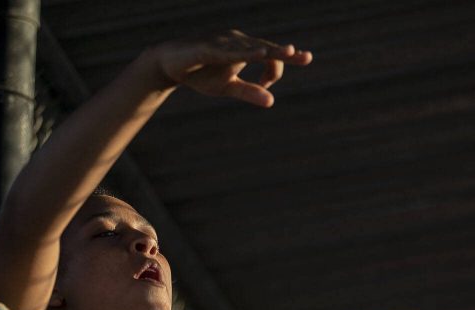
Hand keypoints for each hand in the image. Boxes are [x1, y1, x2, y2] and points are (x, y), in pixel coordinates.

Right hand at [150, 30, 311, 107]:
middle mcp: (238, 41)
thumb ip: (249, 92)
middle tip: (306, 57)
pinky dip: (243, 52)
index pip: (269, 57)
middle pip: (265, 47)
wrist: (169, 64)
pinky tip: (257, 53)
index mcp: (245, 49)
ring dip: (268, 51)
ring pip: (249, 47)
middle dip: (286, 53)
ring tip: (288, 52)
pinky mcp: (208, 47)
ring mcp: (223, 42)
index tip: (267, 86)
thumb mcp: (227, 87)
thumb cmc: (200, 73)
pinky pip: (228, 51)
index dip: (275, 72)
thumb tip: (272, 102)